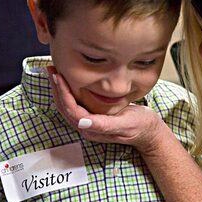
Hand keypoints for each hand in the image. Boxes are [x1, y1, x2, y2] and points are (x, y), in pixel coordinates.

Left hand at [46, 66, 167, 152]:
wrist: (149, 131)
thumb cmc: (140, 126)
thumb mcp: (125, 124)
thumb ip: (103, 125)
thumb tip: (81, 123)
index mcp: (92, 129)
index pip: (71, 110)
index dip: (62, 94)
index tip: (58, 77)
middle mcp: (87, 127)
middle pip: (65, 108)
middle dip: (57, 89)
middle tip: (51, 70)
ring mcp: (90, 122)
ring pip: (68, 106)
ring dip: (60, 90)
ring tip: (55, 74)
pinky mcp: (94, 117)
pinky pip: (76, 104)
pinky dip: (69, 92)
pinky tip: (69, 82)